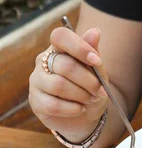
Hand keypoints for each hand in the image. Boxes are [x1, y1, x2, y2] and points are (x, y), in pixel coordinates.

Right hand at [29, 26, 107, 140]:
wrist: (86, 116)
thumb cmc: (90, 89)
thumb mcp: (98, 72)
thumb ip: (94, 53)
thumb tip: (95, 31)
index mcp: (59, 49)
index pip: (60, 36)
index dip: (79, 47)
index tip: (97, 61)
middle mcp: (43, 61)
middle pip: (65, 65)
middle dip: (88, 81)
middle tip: (100, 91)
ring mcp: (37, 81)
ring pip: (59, 85)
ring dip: (81, 95)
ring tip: (91, 100)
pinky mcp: (35, 101)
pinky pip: (53, 105)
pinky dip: (72, 109)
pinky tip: (80, 109)